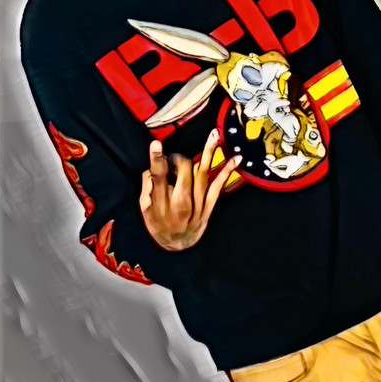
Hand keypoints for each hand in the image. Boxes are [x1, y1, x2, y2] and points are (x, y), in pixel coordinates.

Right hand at [139, 129, 241, 250]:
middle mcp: (180, 202)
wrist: (177, 246)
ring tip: (214, 135)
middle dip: (180, 157)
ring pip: (203, 173)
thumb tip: (153, 167)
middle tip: (175, 159)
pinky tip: (235, 160)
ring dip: (210, 152)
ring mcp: (197, 204)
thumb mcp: (145, 209)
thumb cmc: (158, 224)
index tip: (156, 144)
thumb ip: (148, 186)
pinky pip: (219, 186)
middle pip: (184, 170)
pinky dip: (227, 172)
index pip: (158, 176)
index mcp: (160, 202)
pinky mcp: (209, 206)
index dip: (157, 159)